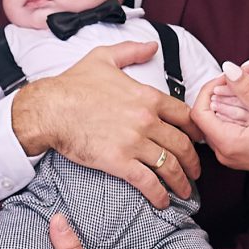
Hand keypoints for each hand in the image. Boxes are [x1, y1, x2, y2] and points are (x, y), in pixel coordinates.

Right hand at [8, 41, 200, 209]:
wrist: (49, 109)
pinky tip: (163, 202)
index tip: (198, 141)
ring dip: (182, 182)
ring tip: (185, 192)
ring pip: (170, 166)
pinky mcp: (119, 162)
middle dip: (193, 162)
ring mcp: (134, 142)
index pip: (185, 116)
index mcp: (147, 97)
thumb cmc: (73, 84)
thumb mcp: (104, 57)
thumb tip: (151, 45)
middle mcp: (147, 120)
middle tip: (195, 171)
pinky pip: (148, 182)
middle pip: (183, 145)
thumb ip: (131, 51)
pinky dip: (159, 195)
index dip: (196, 131)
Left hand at [188, 60, 248, 181]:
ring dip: (234, 98)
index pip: (200, 111)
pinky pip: (229, 125)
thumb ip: (248, 89)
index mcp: (227, 143)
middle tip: (248, 74)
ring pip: (220, 117)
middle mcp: (223, 151)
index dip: (210, 88)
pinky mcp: (236, 150)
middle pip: (210, 112)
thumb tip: (228, 68)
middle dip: (227, 89)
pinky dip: (239, 110)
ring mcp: (228, 152)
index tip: (229, 77)